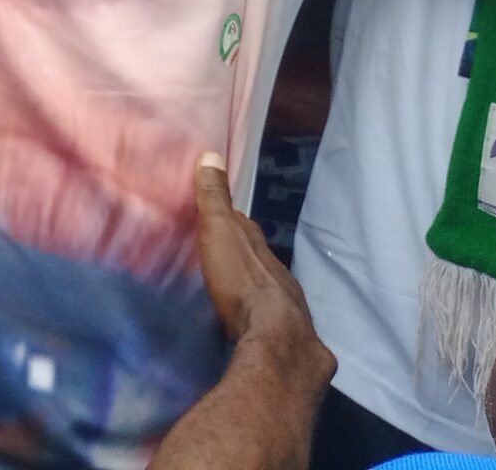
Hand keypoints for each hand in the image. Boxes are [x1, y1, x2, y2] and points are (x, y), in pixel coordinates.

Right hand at [191, 153, 331, 377]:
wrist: (275, 340)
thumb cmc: (243, 281)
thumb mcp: (222, 233)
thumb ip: (215, 200)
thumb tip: (211, 154)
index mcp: (261, 250)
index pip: (247, 228)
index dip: (233, 221)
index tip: (217, 215)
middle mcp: (278, 275)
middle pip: (258, 260)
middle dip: (243, 256)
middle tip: (218, 254)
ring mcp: (284, 308)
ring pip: (265, 291)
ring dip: (250, 289)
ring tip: (227, 291)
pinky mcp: (281, 339)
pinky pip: (265, 321)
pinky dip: (253, 318)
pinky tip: (241, 326)